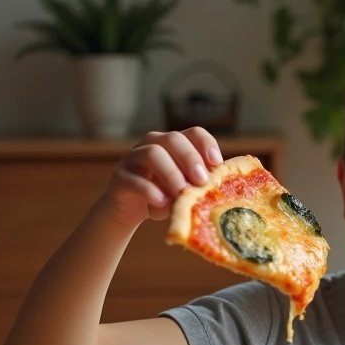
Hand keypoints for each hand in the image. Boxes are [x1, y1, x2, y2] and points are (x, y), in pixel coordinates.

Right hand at [102, 128, 222, 227]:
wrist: (130, 211)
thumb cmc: (164, 197)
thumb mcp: (186, 190)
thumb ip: (200, 184)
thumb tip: (224, 187)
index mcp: (174, 144)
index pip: (193, 133)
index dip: (206, 144)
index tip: (217, 163)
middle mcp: (153, 144)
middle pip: (173, 139)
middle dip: (190, 158)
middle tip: (202, 180)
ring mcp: (134, 158)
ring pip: (152, 154)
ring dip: (171, 173)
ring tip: (181, 193)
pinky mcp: (120, 177)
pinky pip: (134, 179)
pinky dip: (150, 190)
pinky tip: (162, 203)